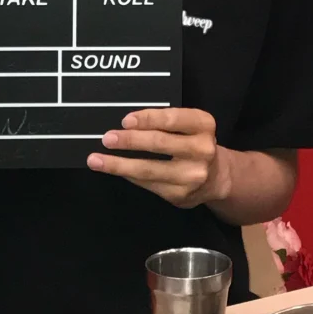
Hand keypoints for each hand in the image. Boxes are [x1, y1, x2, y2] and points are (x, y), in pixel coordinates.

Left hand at [88, 108, 230, 208]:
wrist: (216, 178)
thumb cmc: (193, 143)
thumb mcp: (188, 126)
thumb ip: (165, 123)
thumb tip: (125, 126)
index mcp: (204, 125)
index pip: (173, 118)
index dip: (148, 118)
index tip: (125, 121)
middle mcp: (202, 149)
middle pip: (160, 143)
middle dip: (130, 140)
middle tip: (107, 138)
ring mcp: (192, 175)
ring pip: (149, 168)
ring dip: (118, 164)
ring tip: (96, 160)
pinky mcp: (180, 195)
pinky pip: (147, 183)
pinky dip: (127, 175)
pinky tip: (114, 169)